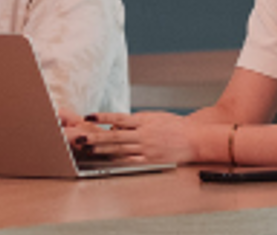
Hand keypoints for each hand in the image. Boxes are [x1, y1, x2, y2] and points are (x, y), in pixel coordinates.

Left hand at [76, 111, 196, 163]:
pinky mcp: (150, 159)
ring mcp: (146, 148)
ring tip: (89, 149)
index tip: (89, 116)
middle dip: (96, 137)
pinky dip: (117, 159)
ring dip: (103, 150)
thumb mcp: (155, 116)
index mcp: (144, 121)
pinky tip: (107, 159)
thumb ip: (136, 119)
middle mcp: (143, 134)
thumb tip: (117, 123)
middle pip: (115, 136)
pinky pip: (130, 160)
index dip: (102, 117)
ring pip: (120, 149)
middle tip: (81, 138)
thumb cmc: (176, 126)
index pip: (118, 117)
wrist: (195, 138)